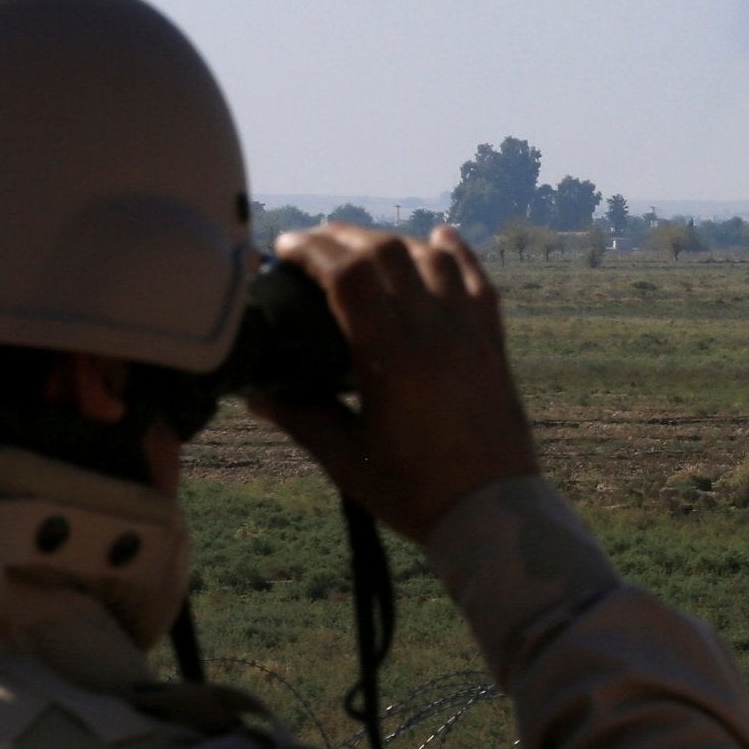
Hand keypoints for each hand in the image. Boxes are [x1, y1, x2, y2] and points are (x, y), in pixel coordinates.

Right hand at [246, 224, 536, 543]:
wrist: (492, 512)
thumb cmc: (415, 491)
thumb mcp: (346, 459)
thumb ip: (300, 418)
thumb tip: (256, 394)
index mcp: (390, 355)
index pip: (346, 274)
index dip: (310, 251)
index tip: (283, 248)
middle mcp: (431, 330)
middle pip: (386, 253)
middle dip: (343, 237)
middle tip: (312, 244)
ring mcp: (468, 332)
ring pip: (431, 257)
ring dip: (392, 241)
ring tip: (362, 245)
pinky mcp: (492, 343)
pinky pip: (477, 280)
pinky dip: (456, 252)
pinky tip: (439, 236)